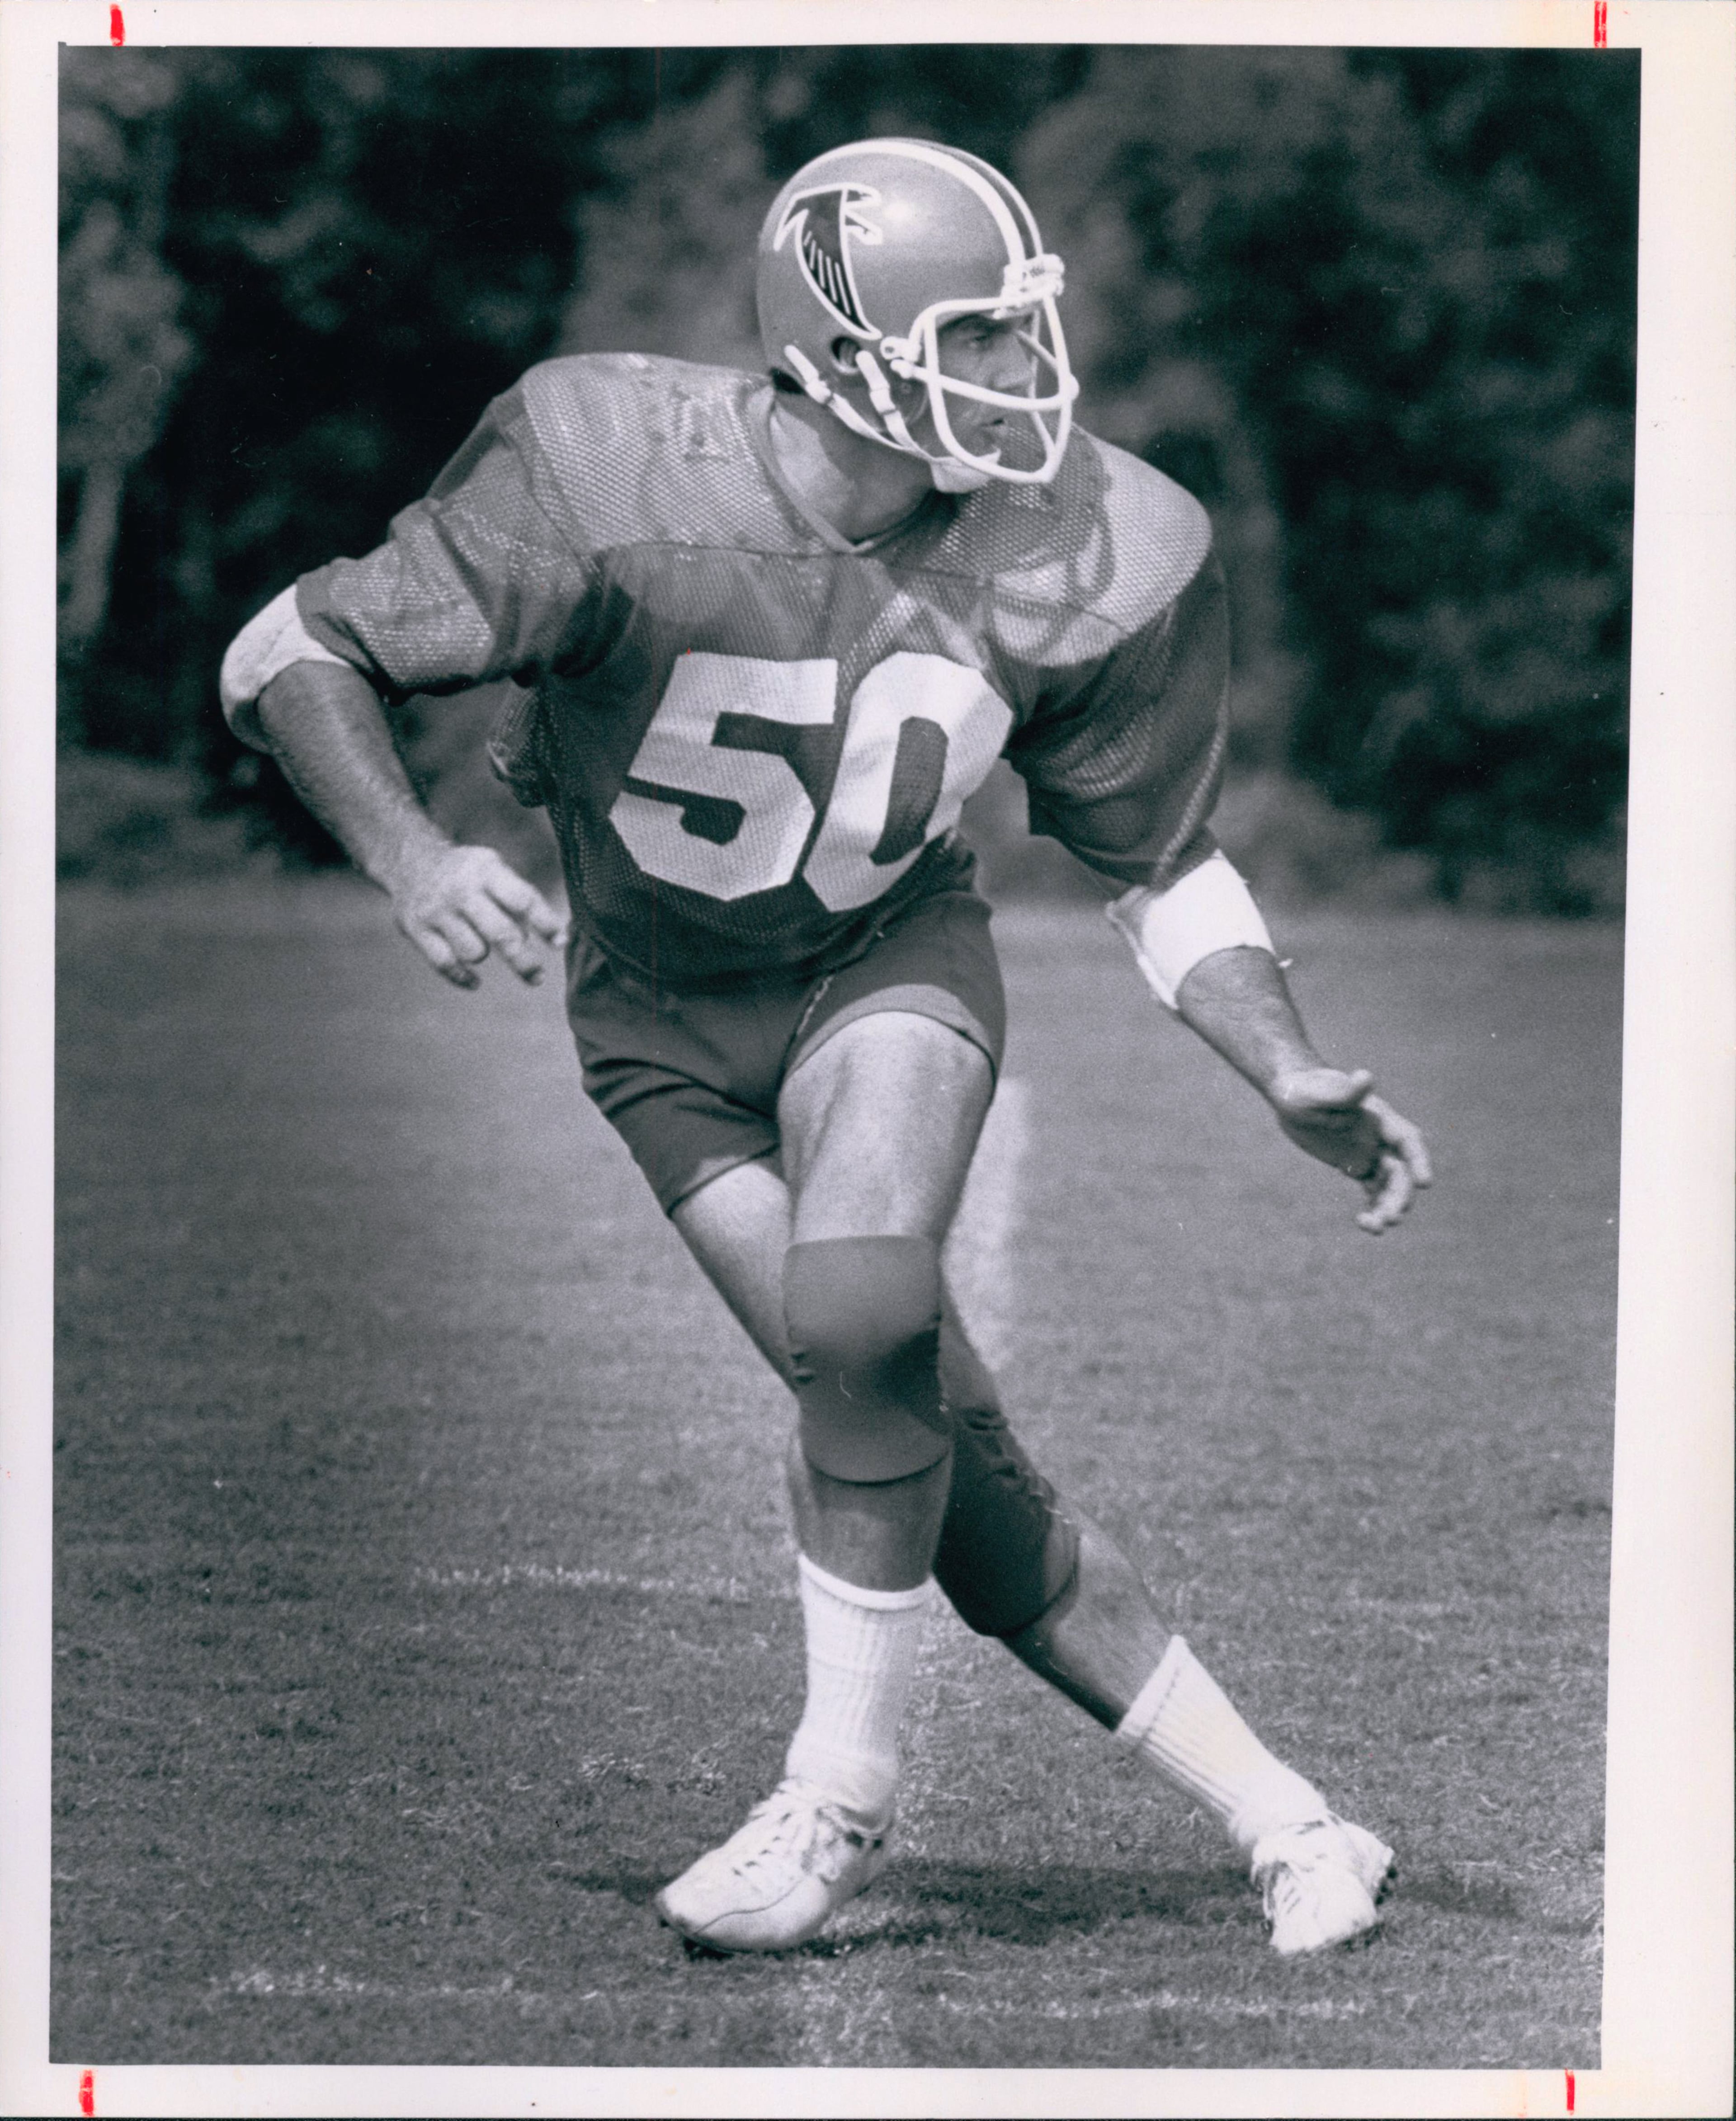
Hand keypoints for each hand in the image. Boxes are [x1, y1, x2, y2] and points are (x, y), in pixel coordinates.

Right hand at [389, 842, 568, 989]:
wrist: (410, 860)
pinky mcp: (415, 929)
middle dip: (524, 961)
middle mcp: (461, 889)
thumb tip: (555, 938)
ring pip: (474, 953)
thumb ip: (519, 900)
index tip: (561, 943)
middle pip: (502, 933)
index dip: (546, 923)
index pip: (523, 899)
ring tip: (479, 942)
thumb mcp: (494, 870)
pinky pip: (446, 964)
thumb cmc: (468, 873)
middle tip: (537, 978)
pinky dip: (463, 977)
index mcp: (485, 870)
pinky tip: (475, 981)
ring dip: (483, 954)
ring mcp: (436, 910)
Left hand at [1267, 1066, 1432, 1234]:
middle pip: (1401, 1171)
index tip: (1426, 1183)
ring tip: (1374, 1228)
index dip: (1420, 1160)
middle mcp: (1380, 1138)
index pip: (1408, 1140)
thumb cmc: (1305, 1088)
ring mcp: (1370, 1153)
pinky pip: (1372, 1191)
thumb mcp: (1320, 1091)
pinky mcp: (1355, 1165)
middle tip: (1389, 1218)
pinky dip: (1373, 1208)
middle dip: (1400, 1195)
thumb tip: (1365, 1077)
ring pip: (1389, 1186)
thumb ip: (1345, 1091)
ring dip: (1388, 1208)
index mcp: (1379, 1118)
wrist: (1290, 1093)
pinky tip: (1364, 1223)